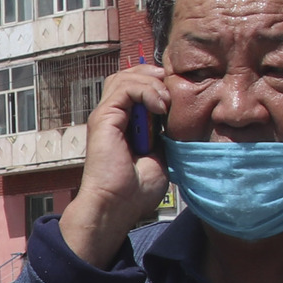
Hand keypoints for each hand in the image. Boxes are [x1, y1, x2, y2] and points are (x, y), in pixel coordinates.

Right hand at [61, 64, 170, 267]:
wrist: (116, 206)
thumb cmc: (134, 191)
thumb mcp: (160, 156)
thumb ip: (163, 135)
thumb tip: (175, 119)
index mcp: (124, 124)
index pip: (136, 87)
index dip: (157, 84)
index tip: (179, 95)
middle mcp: (112, 116)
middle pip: (128, 75)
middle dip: (153, 75)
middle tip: (174, 89)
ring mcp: (106, 115)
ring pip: (125, 77)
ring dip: (152, 83)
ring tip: (167, 102)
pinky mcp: (103, 118)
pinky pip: (125, 88)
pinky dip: (146, 91)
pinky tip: (161, 106)